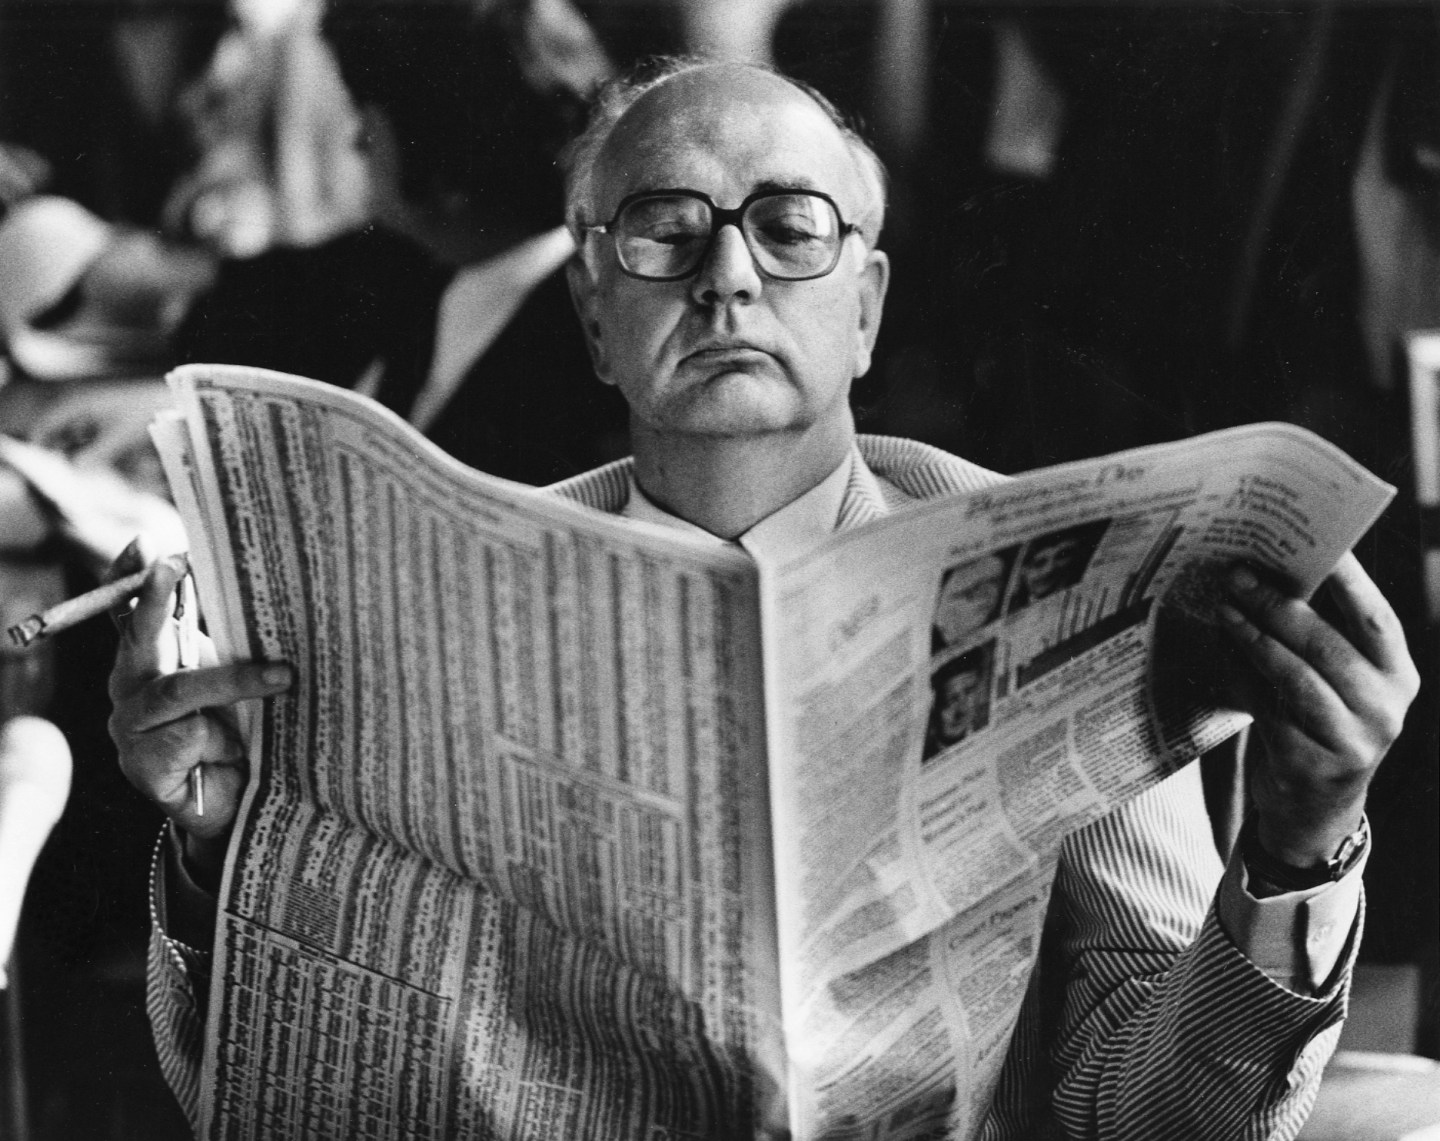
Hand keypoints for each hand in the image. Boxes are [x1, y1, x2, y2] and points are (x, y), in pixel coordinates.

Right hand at [105, 539, 290, 887]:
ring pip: (180, 688)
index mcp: (149, 661)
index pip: (130, 611)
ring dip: (235, 679)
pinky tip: (234, 752)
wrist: (234, 804)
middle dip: (154, 597)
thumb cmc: (237, 731)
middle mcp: (130, 688)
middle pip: (139, 636)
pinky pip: (190, 735)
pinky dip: (223, 739)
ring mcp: (130, 728)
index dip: (132, 577)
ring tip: (284, 677)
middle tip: (173, 562)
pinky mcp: (142, 766)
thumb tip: (256, 586)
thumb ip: (230, 640)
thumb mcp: (234, 679)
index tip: (147, 544)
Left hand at [1218, 553, 1419, 867]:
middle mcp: (1384, 708)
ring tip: (1224, 609)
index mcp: (1398, 676)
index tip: (1313, 542)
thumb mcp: (1336, 682)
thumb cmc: (1319, 724)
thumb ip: (1320, 636)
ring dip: (1253, 637)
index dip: (1347, 579)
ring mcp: (1351, 740)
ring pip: (1295, 675)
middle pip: (1327, 644)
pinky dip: (1239, 677)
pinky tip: (1220, 654)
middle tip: (1239, 574)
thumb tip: (1268, 571)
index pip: (1375, 617)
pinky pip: (1266, 708)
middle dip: (1278, 604)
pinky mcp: (1309, 763)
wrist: (1313, 807)